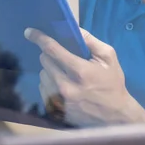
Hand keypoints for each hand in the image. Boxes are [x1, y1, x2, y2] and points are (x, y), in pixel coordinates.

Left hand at [25, 27, 144, 126]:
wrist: (115, 116)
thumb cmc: (112, 83)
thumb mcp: (109, 57)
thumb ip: (90, 41)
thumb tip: (73, 28)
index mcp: (80, 71)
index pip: (52, 50)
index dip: (40, 38)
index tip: (29, 31)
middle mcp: (66, 86)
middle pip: (44, 60)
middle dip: (51, 55)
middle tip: (62, 58)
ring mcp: (59, 101)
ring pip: (42, 74)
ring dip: (50, 69)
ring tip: (65, 73)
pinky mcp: (55, 110)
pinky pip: (43, 88)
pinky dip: (49, 83)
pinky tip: (62, 85)